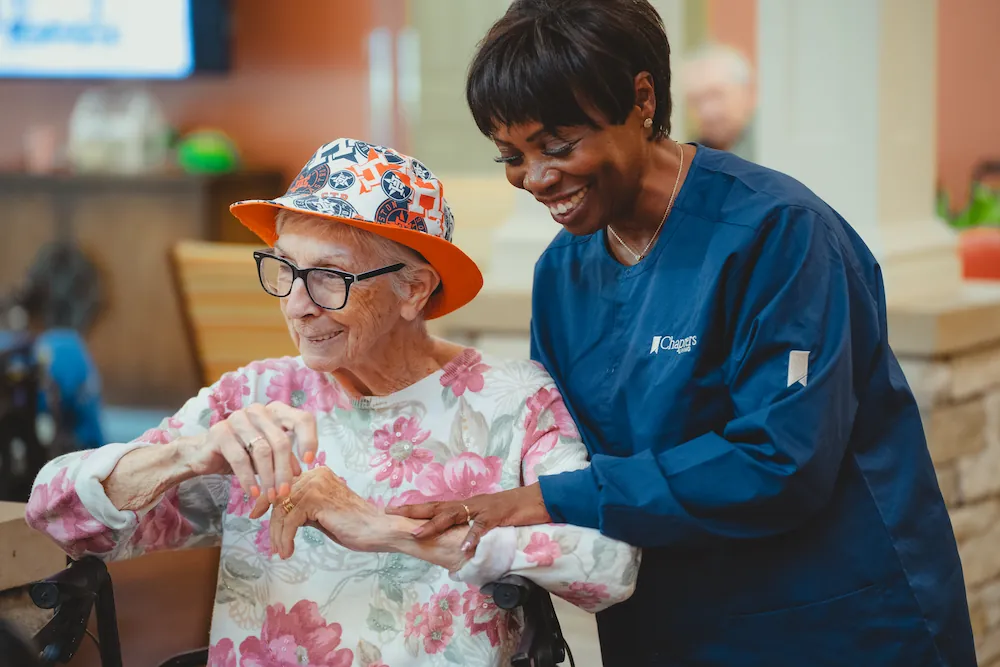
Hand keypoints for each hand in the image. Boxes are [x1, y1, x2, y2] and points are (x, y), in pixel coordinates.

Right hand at [178, 402, 317, 502]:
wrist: (205, 454)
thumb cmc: (243, 453)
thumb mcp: (268, 456)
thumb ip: (284, 458)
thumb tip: (298, 471)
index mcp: (275, 411)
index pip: (302, 419)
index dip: (309, 439)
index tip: (309, 461)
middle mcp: (258, 411)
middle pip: (281, 441)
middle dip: (284, 470)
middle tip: (285, 493)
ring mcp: (238, 419)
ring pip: (262, 450)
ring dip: (268, 477)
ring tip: (271, 496)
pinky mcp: (220, 432)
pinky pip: (240, 458)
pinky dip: (248, 478)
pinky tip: (253, 492)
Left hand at [253, 466, 379, 558]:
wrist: (377, 530)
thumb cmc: (353, 525)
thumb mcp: (321, 514)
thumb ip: (302, 509)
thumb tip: (278, 514)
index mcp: (317, 473)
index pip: (283, 484)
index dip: (266, 500)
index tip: (255, 514)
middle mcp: (315, 473)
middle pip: (279, 497)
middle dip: (272, 523)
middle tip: (272, 545)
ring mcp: (316, 484)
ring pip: (281, 510)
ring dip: (278, 535)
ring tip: (282, 551)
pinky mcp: (316, 499)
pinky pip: (289, 521)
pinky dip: (285, 539)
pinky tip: (288, 551)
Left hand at [386, 484, 551, 552]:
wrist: (535, 501)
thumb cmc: (510, 511)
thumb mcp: (485, 519)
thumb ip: (470, 527)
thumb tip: (455, 542)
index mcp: (465, 505)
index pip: (435, 506)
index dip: (414, 508)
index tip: (393, 509)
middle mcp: (469, 504)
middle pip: (437, 506)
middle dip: (414, 511)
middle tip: (393, 513)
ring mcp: (482, 509)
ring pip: (454, 515)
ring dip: (434, 525)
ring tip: (418, 534)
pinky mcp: (497, 516)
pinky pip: (483, 528)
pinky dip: (472, 537)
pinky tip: (464, 547)